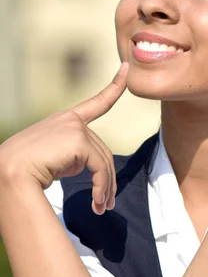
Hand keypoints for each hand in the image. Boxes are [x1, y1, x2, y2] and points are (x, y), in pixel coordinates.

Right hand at [0, 62, 128, 214]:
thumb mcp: (53, 157)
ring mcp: (75, 128)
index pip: (96, 103)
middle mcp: (71, 120)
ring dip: (105, 188)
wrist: (8, 173)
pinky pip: (99, 167)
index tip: (126, 68)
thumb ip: (75, 155)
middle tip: (107, 204)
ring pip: (104, 161)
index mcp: (64, 120)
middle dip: (107, 179)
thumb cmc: (26, 170)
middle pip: (103, 151)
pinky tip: (97, 202)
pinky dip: (101, 187)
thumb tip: (95, 169)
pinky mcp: (78, 140)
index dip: (115, 86)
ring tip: (101, 208)